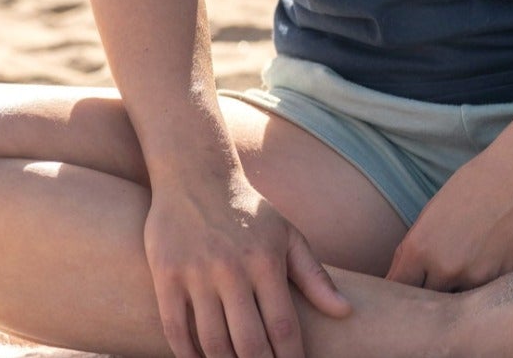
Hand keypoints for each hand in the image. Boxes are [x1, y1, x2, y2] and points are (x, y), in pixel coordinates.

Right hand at [143, 171, 351, 357]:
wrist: (194, 173)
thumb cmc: (248, 210)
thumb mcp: (287, 234)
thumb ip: (314, 276)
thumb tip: (346, 312)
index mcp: (266, 260)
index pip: (283, 326)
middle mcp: (232, 268)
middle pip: (248, 344)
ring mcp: (196, 272)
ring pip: (212, 342)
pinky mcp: (166, 275)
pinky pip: (175, 329)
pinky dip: (187, 354)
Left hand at [384, 140, 512, 291]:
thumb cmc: (477, 182)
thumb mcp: (434, 209)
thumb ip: (419, 248)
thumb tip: (409, 276)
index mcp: (421, 248)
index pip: (397, 287)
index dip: (400, 292)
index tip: (404, 294)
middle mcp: (445, 269)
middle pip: (427, 302)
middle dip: (430, 295)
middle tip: (439, 282)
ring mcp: (477, 280)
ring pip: (459, 303)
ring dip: (460, 293)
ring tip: (470, 268)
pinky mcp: (505, 283)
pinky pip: (488, 296)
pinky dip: (487, 287)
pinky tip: (494, 262)